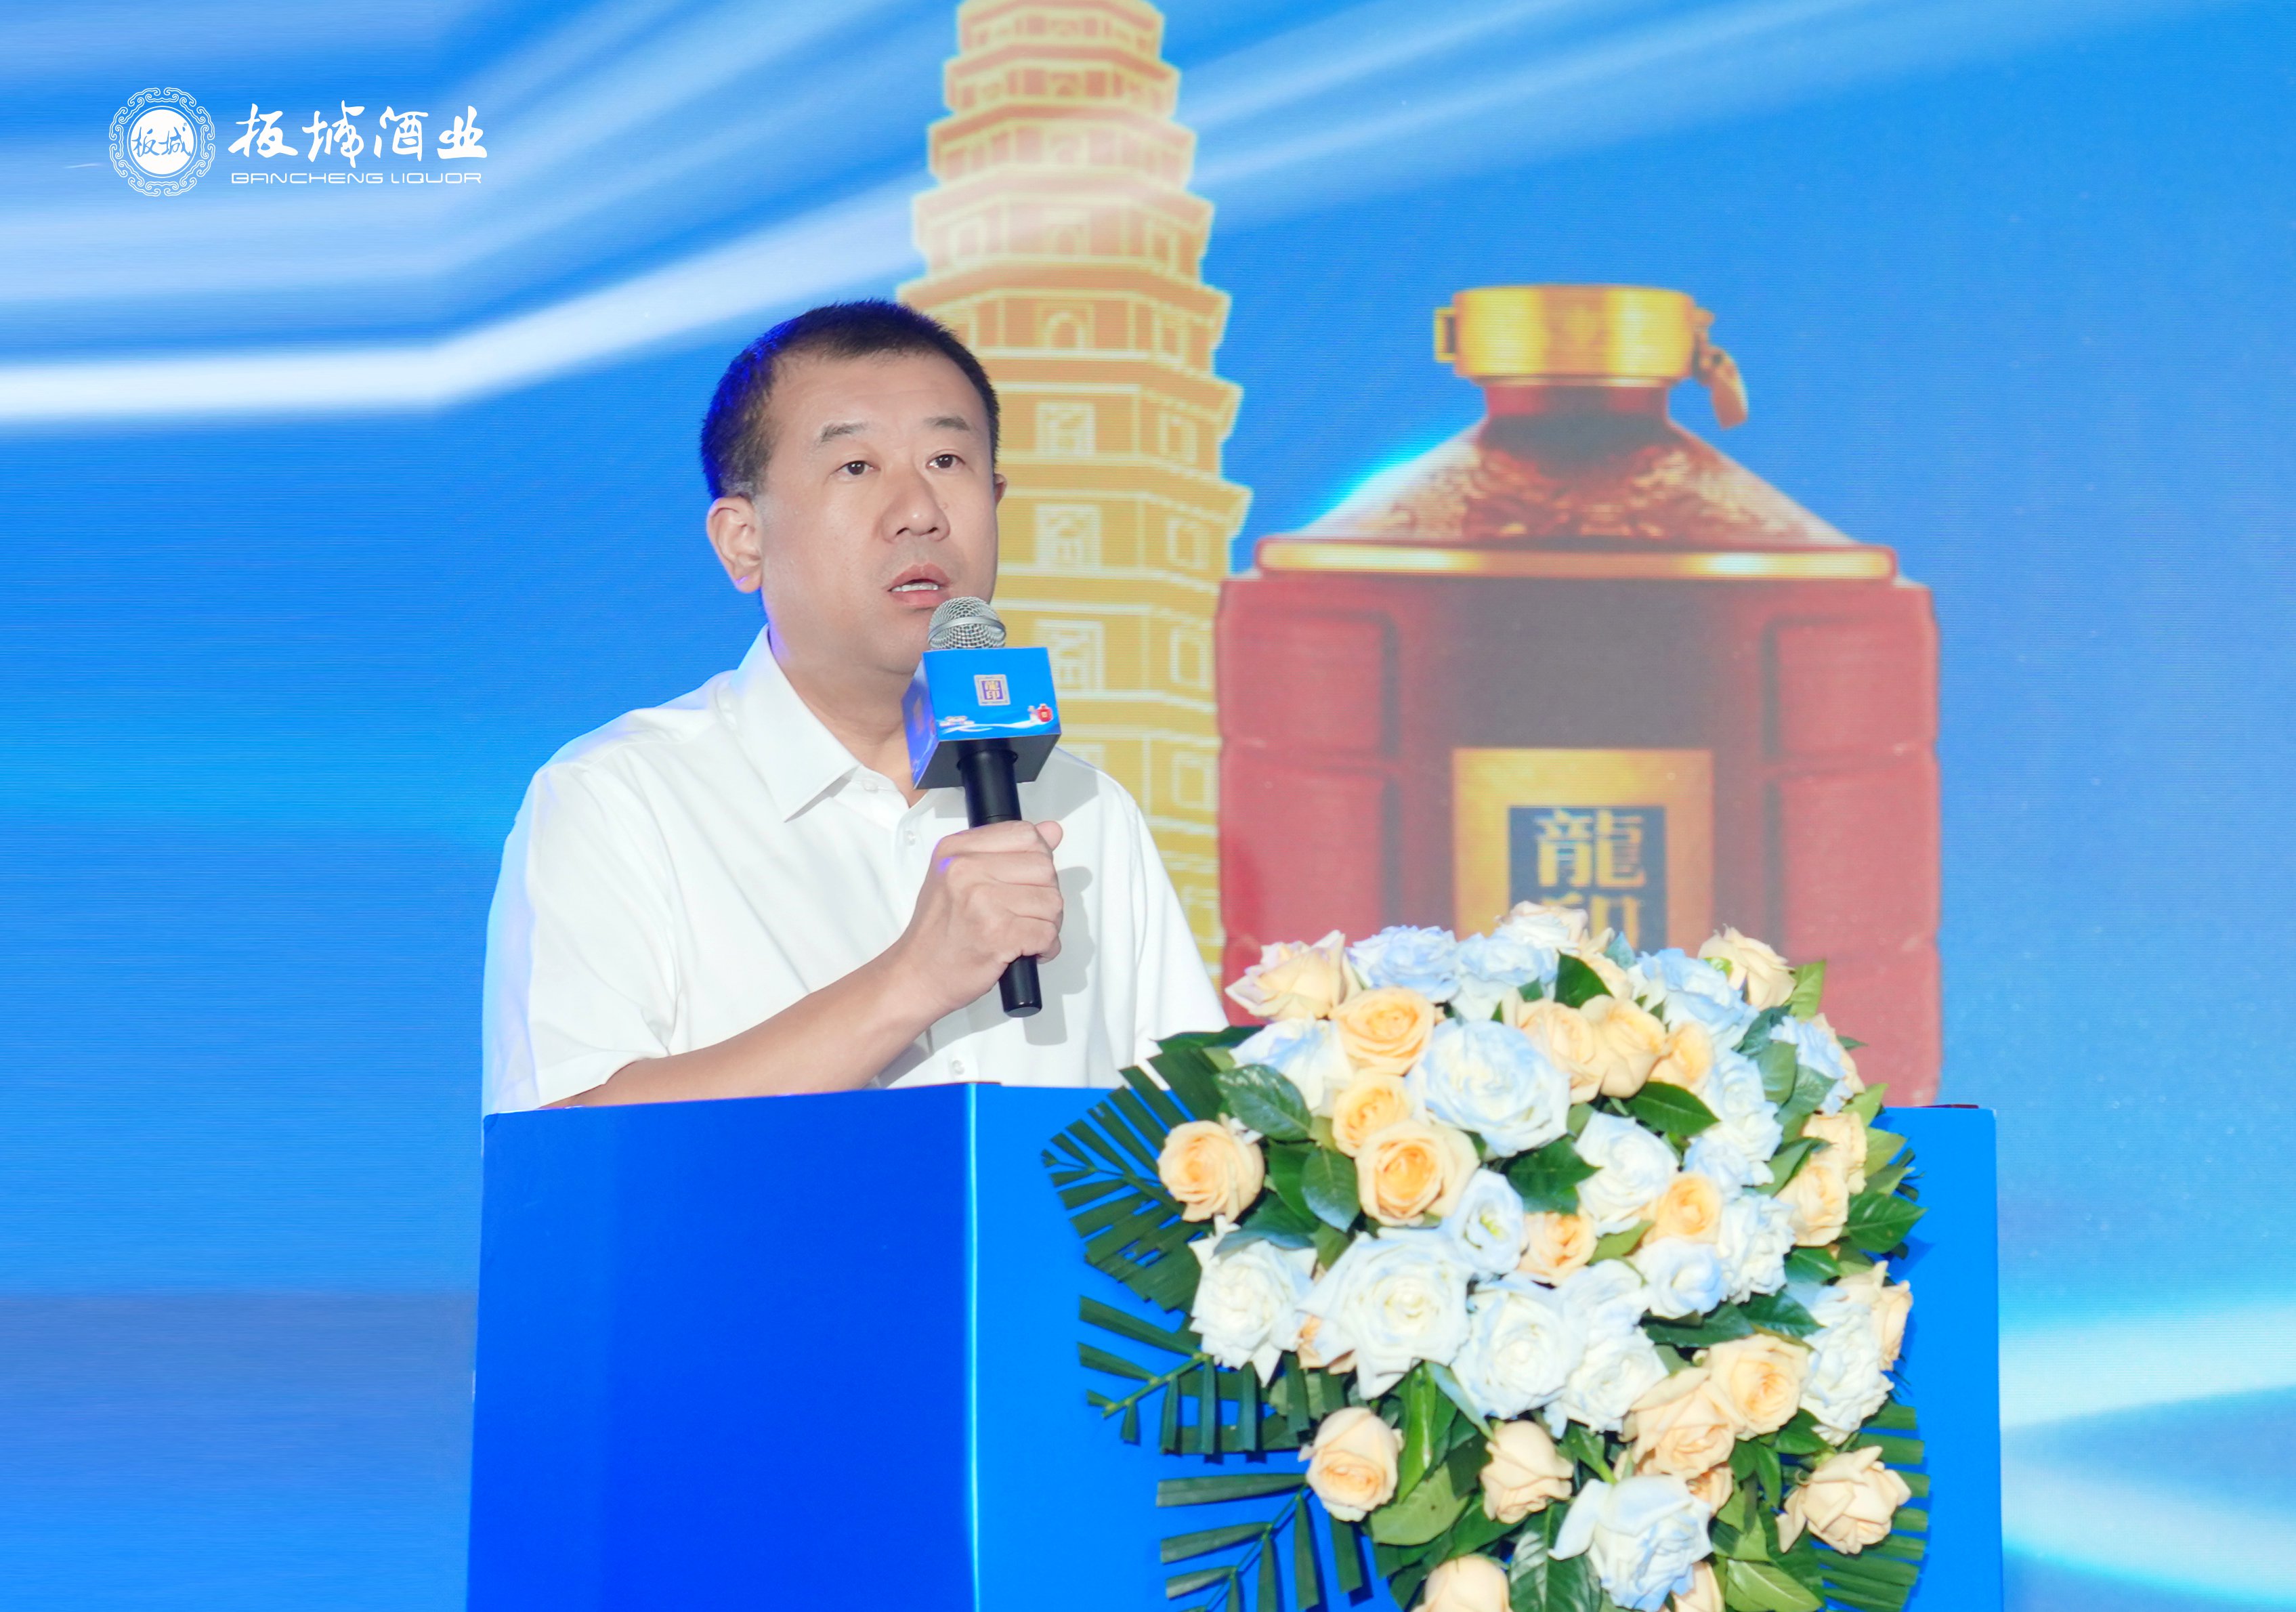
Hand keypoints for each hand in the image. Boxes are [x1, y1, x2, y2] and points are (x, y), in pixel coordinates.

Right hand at [887, 818, 1064, 1021]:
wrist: (916, 975)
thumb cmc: (938, 932)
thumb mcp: (961, 877)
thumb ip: (1007, 852)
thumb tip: (1052, 831)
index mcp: (956, 849)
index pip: (1026, 834)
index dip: (1038, 860)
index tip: (1026, 880)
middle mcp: (966, 870)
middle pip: (1044, 868)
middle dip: (1045, 895)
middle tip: (1025, 913)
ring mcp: (982, 902)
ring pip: (1051, 902)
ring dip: (1047, 923)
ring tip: (1023, 932)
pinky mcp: (997, 934)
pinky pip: (1047, 933)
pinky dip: (1045, 947)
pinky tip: (1026, 950)